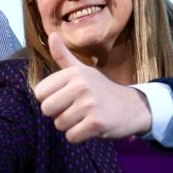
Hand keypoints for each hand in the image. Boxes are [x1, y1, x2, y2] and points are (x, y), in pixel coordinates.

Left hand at [34, 33, 151, 142]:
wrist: (132, 107)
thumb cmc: (101, 89)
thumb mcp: (82, 70)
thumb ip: (63, 56)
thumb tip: (51, 35)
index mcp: (74, 72)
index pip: (40, 93)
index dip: (50, 99)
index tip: (66, 97)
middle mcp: (81, 85)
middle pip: (46, 110)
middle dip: (58, 114)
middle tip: (76, 110)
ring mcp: (89, 104)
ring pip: (59, 125)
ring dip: (70, 126)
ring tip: (85, 117)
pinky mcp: (96, 123)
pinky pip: (71, 137)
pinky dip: (79, 136)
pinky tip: (90, 127)